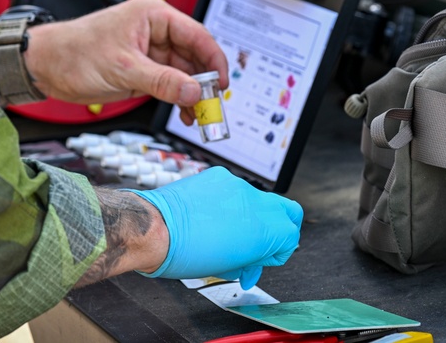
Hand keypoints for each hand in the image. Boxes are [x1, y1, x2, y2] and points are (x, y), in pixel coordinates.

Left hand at [23, 0, 227, 109]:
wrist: (45, 65)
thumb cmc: (74, 53)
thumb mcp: (122, 69)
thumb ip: (162, 81)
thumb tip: (194, 92)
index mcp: (153, 14)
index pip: (196, 35)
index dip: (214, 60)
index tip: (223, 84)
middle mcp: (155, 29)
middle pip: (194, 55)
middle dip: (205, 81)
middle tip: (213, 106)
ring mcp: (149, 50)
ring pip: (184, 71)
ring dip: (193, 93)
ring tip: (200, 114)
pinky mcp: (142, 68)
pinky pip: (170, 81)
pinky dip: (179, 97)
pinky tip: (185, 112)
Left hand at [128, 167, 302, 289]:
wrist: (154, 228)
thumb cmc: (183, 252)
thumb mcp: (225, 268)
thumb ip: (249, 261)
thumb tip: (251, 263)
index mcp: (262, 231)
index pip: (291, 237)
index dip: (278, 253)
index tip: (262, 260)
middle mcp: (255, 203)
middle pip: (288, 212)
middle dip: (280, 228)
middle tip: (262, 243)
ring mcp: (237, 185)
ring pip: (259, 199)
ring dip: (250, 215)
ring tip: (227, 231)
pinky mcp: (218, 175)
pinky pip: (234, 188)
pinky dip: (229, 202)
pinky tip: (211, 214)